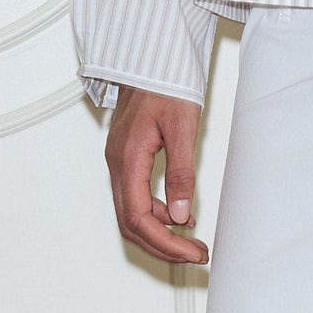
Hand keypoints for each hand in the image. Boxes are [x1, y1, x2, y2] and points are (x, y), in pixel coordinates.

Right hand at [105, 87, 209, 266]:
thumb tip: (181, 216)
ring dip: (159, 232)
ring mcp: (119, 161)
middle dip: (162, 246)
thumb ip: (181, 172)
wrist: (153, 58)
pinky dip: (155, 213)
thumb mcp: (183, 126)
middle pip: (131, 223)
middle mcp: (117, 164)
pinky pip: (135, 197)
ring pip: (131, 213)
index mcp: (127, 158)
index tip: (192, 253)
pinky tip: (178, 214)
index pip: (138, 218)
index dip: (165, 243)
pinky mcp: (127, 157)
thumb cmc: (166, 83)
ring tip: (191, 240)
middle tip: (195, 255)